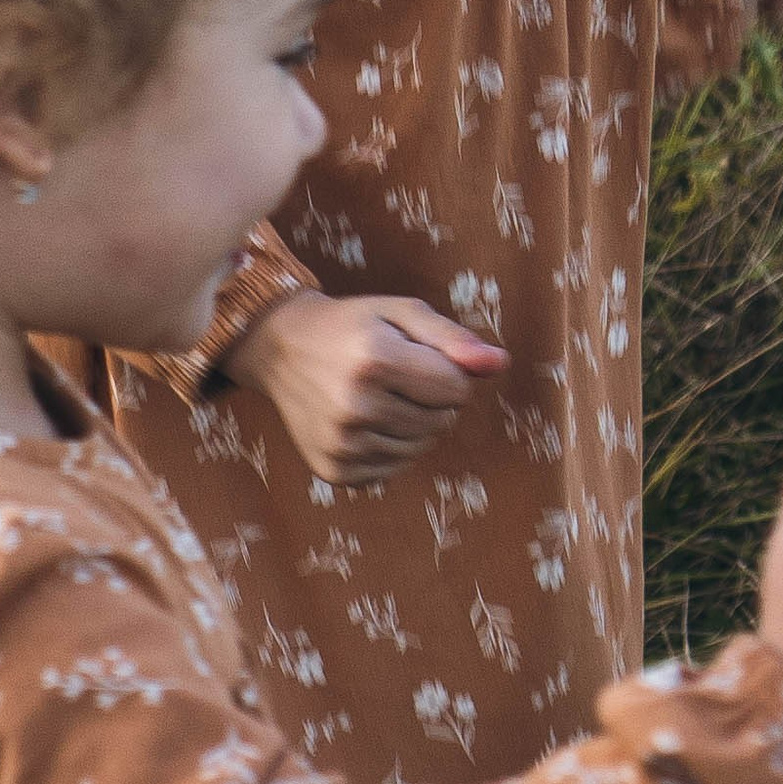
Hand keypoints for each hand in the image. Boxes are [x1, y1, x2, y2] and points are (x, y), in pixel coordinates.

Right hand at [225, 290, 507, 488]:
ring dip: (414, 426)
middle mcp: (355, 406)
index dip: (447, 372)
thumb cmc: (352, 326)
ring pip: (421, 448)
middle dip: (432, 399)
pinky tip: (365, 421)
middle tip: (396, 377)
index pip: (457, 388)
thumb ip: (453, 339)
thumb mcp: (400, 313)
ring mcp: (342, 443)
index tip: (419, 358)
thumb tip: (501, 363)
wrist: (281, 349)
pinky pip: (394, 468)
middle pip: (442, 422)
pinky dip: (390, 447)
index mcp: (374, 359)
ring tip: (381, 398)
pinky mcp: (335, 470)